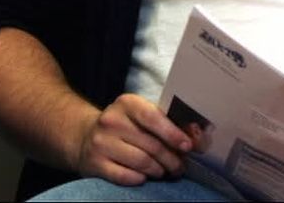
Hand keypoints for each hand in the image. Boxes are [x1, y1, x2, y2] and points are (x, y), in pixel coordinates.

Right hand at [74, 94, 193, 185]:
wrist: (86, 138)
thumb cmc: (124, 128)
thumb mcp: (141, 117)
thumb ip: (166, 123)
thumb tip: (196, 138)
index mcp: (126, 104)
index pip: (153, 118)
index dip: (173, 133)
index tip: (188, 146)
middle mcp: (111, 120)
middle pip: (152, 145)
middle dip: (172, 159)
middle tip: (180, 167)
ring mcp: (101, 142)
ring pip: (143, 163)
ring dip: (159, 171)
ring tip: (164, 171)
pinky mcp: (96, 163)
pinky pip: (127, 176)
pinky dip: (141, 179)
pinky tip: (144, 176)